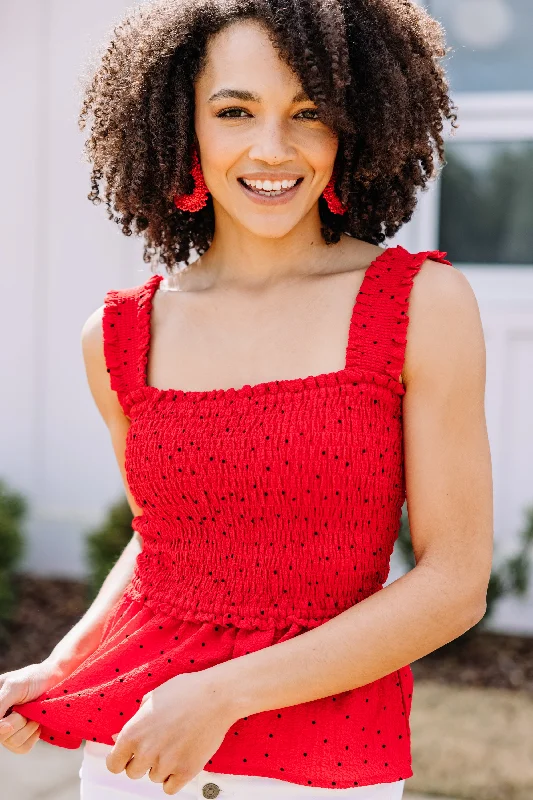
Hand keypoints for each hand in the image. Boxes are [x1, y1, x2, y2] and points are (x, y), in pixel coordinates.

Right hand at [0, 660, 65, 753]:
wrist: (54, 679)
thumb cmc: (34, 678)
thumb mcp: (14, 686)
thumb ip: (0, 704)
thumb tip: (0, 727)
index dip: (2, 726)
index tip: (15, 718)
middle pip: (3, 737)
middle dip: (19, 721)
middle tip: (26, 707)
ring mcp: (8, 730)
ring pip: (14, 743)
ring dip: (29, 727)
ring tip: (34, 713)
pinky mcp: (20, 736)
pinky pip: (23, 748)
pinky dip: (33, 735)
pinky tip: (37, 722)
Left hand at [105, 670, 237, 794]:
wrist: (216, 696)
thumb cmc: (186, 691)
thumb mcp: (152, 698)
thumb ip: (134, 720)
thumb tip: (117, 738)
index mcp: (133, 733)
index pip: (113, 764)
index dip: (121, 759)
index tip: (128, 756)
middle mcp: (146, 751)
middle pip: (133, 773)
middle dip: (143, 761)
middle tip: (158, 744)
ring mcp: (166, 763)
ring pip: (154, 778)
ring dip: (162, 766)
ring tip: (176, 743)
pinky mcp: (185, 771)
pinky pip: (170, 788)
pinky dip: (174, 778)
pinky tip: (181, 758)